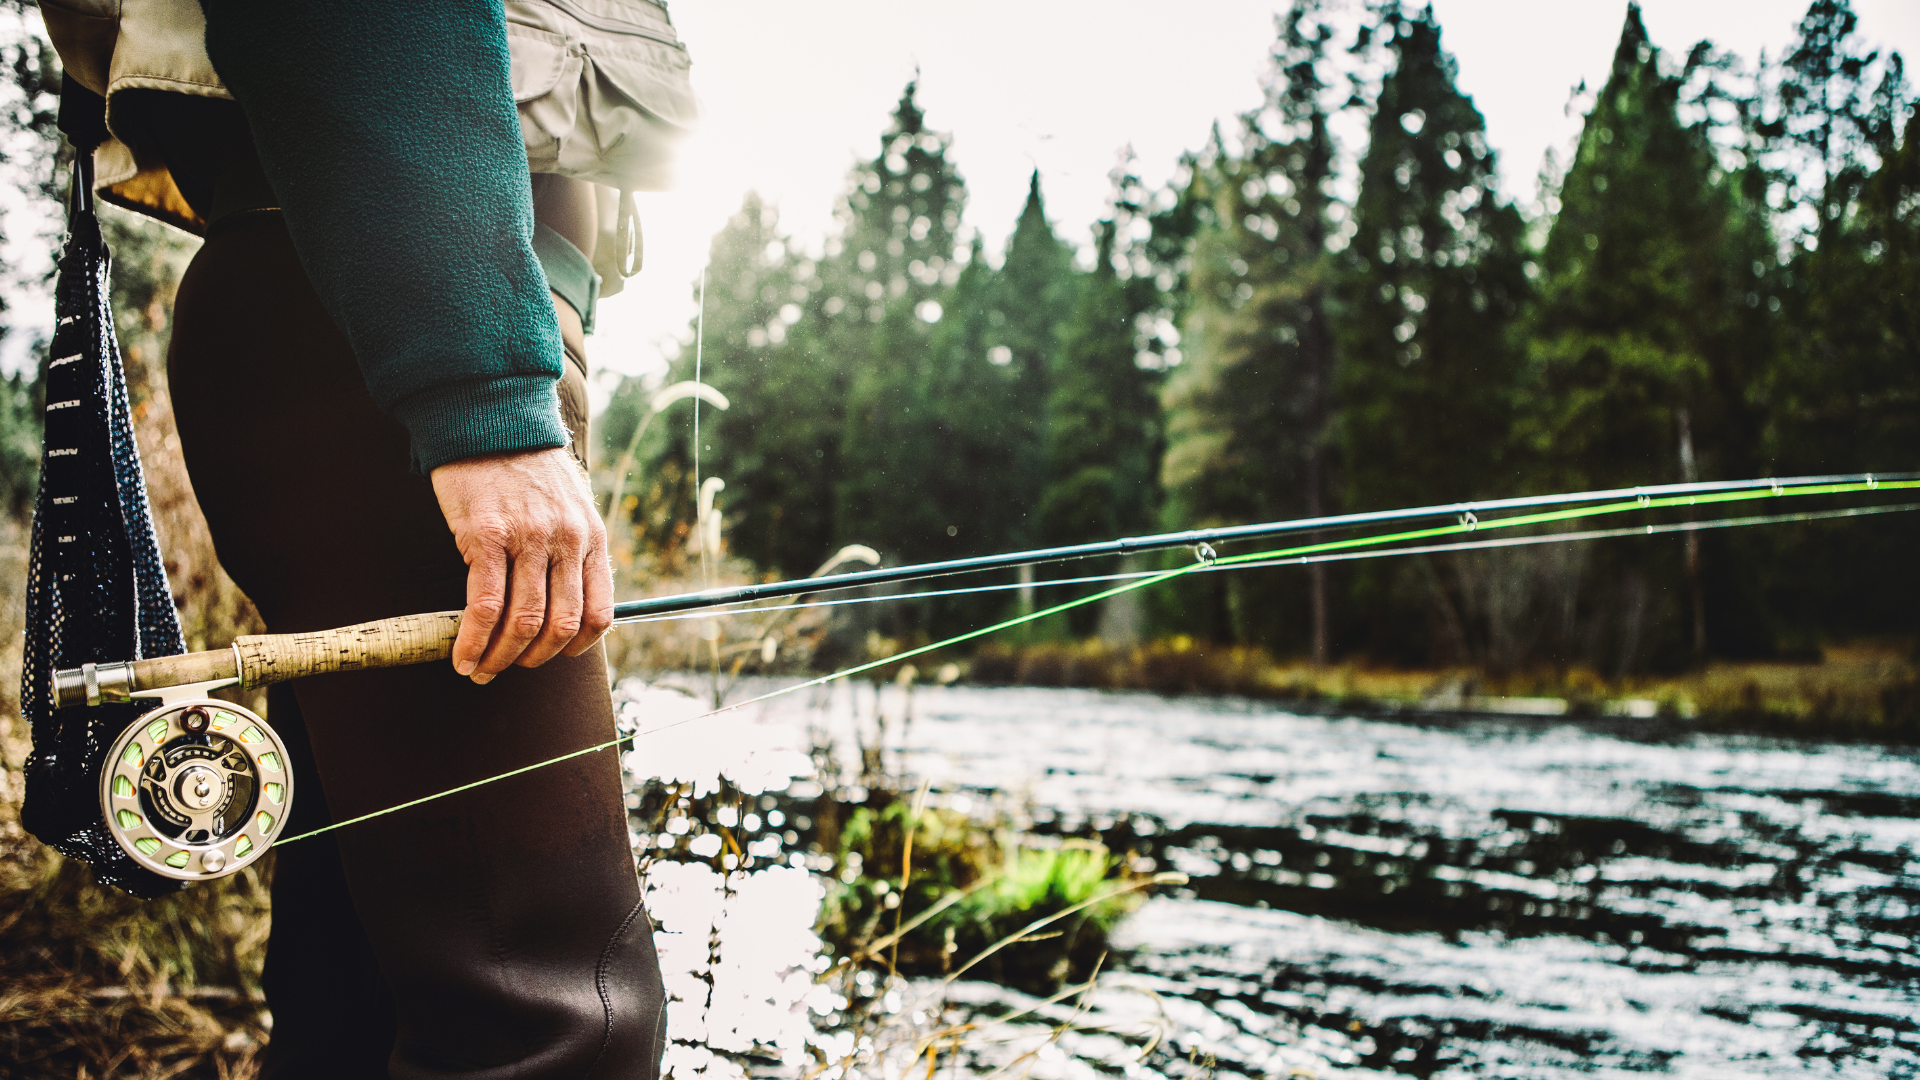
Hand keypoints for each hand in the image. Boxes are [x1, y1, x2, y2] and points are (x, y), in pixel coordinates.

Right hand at [431, 447, 611, 682]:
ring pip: (523, 622)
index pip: (600, 613)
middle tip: (509, 666)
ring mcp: (529, 539)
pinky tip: (461, 656)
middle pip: (561, 626)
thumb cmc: (525, 468)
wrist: (490, 420)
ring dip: (500, 658)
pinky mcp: (486, 536)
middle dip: (534, 659)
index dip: (576, 647)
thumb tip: (562, 602)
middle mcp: (566, 541)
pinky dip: (472, 640)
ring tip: (480, 669)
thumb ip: (571, 549)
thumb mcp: (568, 505)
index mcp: (590, 538)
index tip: (553, 656)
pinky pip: (485, 606)